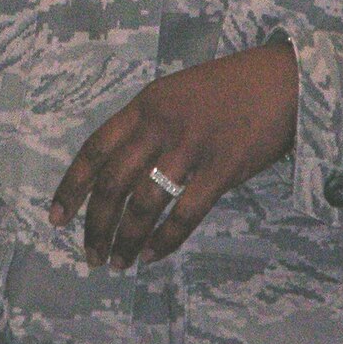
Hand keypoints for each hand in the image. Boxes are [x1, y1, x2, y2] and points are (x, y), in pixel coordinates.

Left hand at [49, 42, 298, 268]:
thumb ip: (147, 126)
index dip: (72, 186)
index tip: (57, 217)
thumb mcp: (177, 93)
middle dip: (96, 224)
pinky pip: (185, 214)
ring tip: (118, 263)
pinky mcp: (223, 169)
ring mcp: (192, 147)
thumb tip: (119, 174)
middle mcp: (162, 125)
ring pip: (144, 204)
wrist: (284, 80)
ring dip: (126, 239)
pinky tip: (153, 256)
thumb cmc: (231, 87)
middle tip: (89, 253)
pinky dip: (165, 240)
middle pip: (114, 183)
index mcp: (146, 105)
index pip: (95, 149)